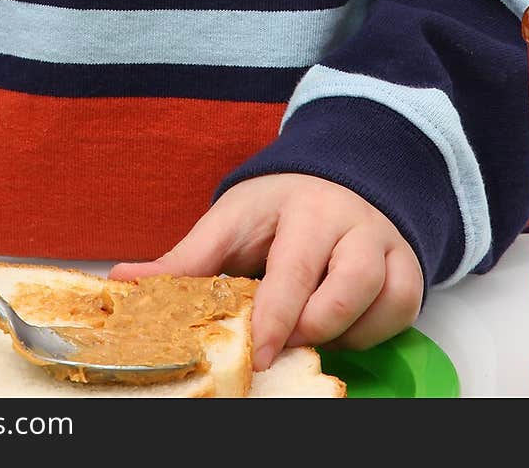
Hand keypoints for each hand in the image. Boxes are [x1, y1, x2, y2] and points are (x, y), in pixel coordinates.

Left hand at [109, 173, 423, 369]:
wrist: (332, 177)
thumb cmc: (275, 208)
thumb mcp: (229, 222)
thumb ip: (185, 260)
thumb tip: (122, 282)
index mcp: (300, 206)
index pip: (293, 267)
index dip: (278, 315)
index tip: (261, 352)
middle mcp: (348, 220)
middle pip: (346, 286)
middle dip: (312, 325)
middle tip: (282, 341)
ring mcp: (382, 241)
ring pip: (381, 299)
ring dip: (344, 329)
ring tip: (309, 329)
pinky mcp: (406, 264)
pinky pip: (403, 309)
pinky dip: (373, 329)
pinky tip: (342, 326)